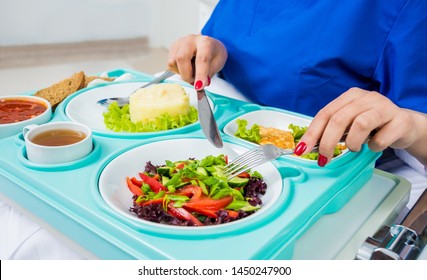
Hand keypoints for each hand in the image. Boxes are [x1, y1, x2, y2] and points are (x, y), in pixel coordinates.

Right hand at [167, 34, 227, 89]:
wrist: (208, 44)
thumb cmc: (213, 54)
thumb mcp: (217, 64)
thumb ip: (208, 75)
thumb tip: (198, 89)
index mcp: (205, 42)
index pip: (201, 59)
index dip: (200, 74)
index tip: (199, 86)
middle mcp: (190, 40)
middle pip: (182, 58)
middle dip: (186, 75)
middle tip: (193, 82)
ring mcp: (178, 44)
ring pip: (173, 63)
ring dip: (181, 74)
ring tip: (191, 73)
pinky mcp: (172, 49)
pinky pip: (170, 65)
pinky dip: (177, 71)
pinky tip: (185, 69)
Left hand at [294, 87, 426, 166]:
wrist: (404, 125)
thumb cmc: (372, 126)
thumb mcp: (350, 124)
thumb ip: (332, 130)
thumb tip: (308, 146)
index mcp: (350, 96)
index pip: (325, 114)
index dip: (311, 133)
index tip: (301, 150)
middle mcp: (367, 98)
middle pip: (339, 119)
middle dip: (327, 142)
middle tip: (324, 158)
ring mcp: (385, 107)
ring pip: (361, 124)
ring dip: (353, 143)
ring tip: (355, 148)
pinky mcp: (400, 120)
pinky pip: (381, 138)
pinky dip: (374, 146)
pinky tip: (375, 145)